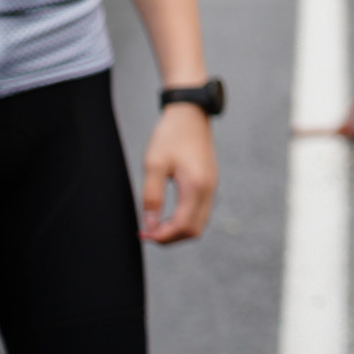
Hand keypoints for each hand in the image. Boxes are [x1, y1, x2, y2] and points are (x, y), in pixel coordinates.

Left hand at [141, 103, 217, 242]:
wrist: (190, 114)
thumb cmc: (170, 136)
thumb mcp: (153, 164)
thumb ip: (152, 197)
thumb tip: (150, 224)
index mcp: (196, 185)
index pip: (183, 225)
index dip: (162, 236)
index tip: (142, 233)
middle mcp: (208, 189)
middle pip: (194, 230)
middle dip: (170, 238)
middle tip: (147, 232)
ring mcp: (211, 187)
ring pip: (199, 223)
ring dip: (177, 230)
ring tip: (155, 225)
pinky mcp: (209, 183)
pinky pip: (200, 212)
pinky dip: (184, 220)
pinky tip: (168, 215)